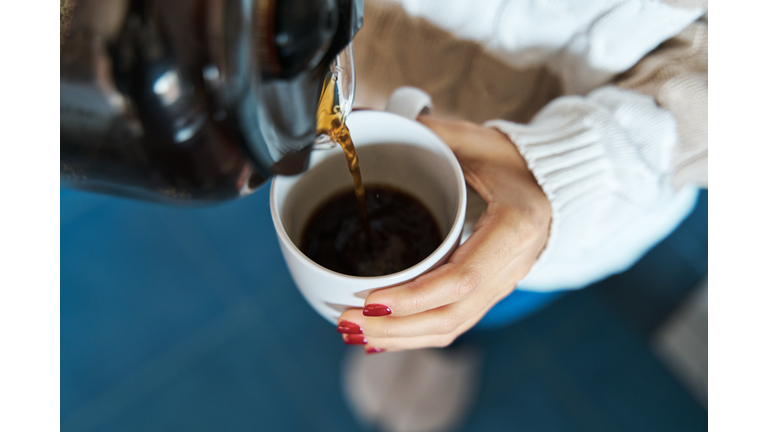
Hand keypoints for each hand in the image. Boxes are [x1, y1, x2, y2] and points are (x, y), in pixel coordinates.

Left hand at [337, 116, 551, 351]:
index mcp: (514, 229)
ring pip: (451, 327)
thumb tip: (374, 119)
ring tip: (355, 333)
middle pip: (451, 316)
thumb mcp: (478, 141)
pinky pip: (454, 323)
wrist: (557, 185)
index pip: (461, 278)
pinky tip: (383, 336)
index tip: (370, 300)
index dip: (414, 297)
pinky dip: (416, 335)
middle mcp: (512, 267)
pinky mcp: (491, 293)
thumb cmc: (519, 162)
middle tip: (348, 322)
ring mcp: (503, 285)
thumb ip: (432, 133)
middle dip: (395, 328)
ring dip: (400, 338)